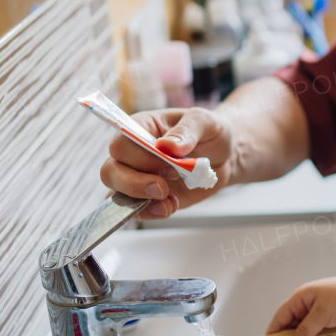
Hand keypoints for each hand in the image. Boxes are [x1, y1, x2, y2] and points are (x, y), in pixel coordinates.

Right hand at [99, 107, 232, 218]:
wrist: (225, 156)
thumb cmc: (210, 132)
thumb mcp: (205, 122)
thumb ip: (186, 131)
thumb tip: (166, 146)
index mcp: (141, 128)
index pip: (121, 143)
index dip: (140, 156)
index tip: (168, 161)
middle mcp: (133, 153)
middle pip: (110, 172)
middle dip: (135, 184)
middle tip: (164, 187)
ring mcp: (138, 177)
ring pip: (116, 194)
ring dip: (141, 202)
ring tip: (170, 200)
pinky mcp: (149, 197)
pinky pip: (135, 211)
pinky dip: (151, 213)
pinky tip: (171, 206)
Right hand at [264, 273, 335, 335]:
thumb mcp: (322, 315)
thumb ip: (305, 332)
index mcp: (301, 298)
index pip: (280, 318)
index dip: (272, 333)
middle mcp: (307, 305)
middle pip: (293, 329)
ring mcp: (318, 313)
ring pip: (307, 334)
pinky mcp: (329, 320)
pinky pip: (319, 334)